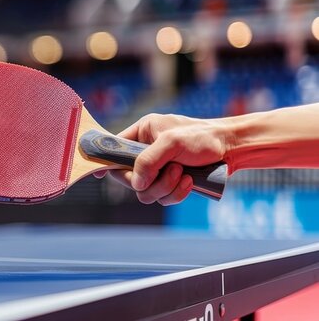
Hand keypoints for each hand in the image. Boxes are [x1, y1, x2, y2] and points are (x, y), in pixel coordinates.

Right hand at [94, 113, 229, 205]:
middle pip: (129, 178)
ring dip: (165, 187)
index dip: (105, 162)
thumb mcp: (172, 142)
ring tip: (184, 174)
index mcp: (141, 133)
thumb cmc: (203, 137)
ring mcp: (159, 169)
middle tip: (168, 172)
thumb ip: (148, 160)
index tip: (98, 175)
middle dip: (148, 181)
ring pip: (146, 192)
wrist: (233, 148)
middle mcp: (146, 152)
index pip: (114, 150)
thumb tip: (137, 183)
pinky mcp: (172, 183)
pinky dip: (176, 193)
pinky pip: (163, 198)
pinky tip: (190, 181)